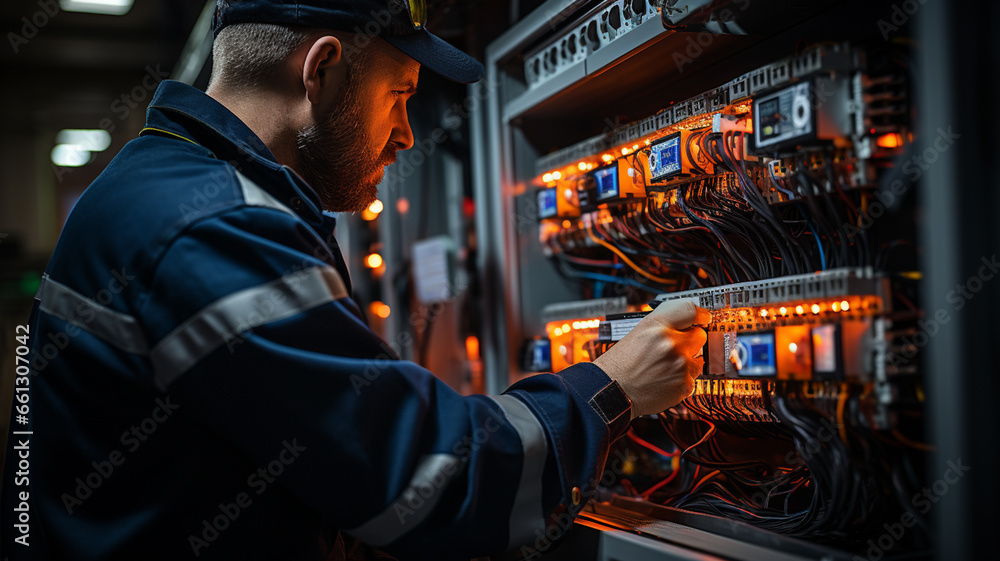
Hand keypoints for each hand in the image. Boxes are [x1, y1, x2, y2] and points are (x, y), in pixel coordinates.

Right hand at [593, 300, 709, 417]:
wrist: (613, 390)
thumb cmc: (621, 363)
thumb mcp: (638, 331)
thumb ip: (664, 324)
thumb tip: (686, 321)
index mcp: (656, 325)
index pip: (689, 310)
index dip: (699, 314)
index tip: (702, 318)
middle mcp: (670, 342)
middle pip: (699, 335)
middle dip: (691, 340)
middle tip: (675, 348)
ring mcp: (680, 364)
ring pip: (697, 359)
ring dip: (686, 362)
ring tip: (664, 367)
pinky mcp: (685, 384)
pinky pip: (693, 378)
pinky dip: (682, 379)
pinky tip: (665, 380)